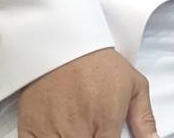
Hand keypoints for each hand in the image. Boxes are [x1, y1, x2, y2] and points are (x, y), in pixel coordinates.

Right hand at [16, 48, 156, 137]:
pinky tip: (57, 134)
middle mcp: (77, 132)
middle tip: (92, 131)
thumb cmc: (99, 64)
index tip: (106, 137)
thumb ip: (144, 118)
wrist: (64, 45)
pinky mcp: (29, 130)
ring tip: (77, 131)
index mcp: (105, 124)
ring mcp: (51, 133)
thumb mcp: (134, 85)